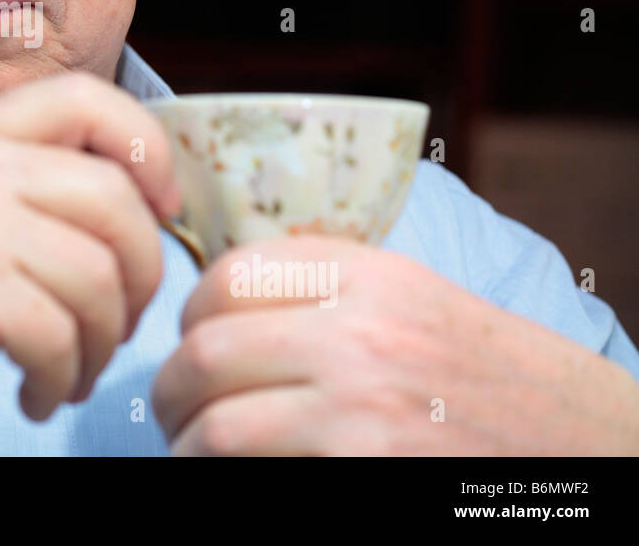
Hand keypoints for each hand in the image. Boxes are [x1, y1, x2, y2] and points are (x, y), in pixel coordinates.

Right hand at [0, 71, 180, 454]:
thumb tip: (147, 195)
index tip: (162, 211)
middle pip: (113, 199)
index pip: (86, 98)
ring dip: (101, 344)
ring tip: (68, 372)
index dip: (148, 151)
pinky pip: (61, 334)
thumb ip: (28, 188)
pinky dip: (62, 379)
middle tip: (117, 327)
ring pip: (98, 276)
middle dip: (141, 277)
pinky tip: (35, 396)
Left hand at [152, 235, 638, 454]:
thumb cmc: (489, 375)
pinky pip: (252, 478)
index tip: (193, 340)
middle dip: (172, 389)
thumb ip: (328, 285)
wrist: (588, 445)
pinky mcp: (364, 474)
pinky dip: (225, 482)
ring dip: (188, 447)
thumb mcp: (416, 299)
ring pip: (216, 427)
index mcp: (370, 276)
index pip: (229, 276)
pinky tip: (233, 480)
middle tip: (176, 411)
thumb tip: (221, 298)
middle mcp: (361, 335)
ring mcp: (362, 411)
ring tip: (196, 453)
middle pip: (206, 351)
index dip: (193, 314)